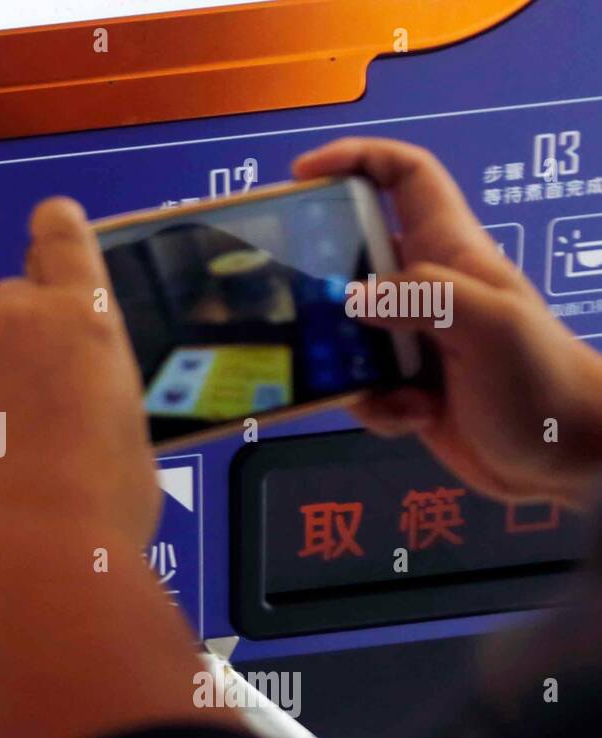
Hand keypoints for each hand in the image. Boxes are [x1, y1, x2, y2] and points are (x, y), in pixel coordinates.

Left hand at [0, 198, 161, 578]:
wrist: (30, 561)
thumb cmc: (100, 512)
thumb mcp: (126, 436)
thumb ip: (93, 391)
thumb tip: (71, 406)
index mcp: (85, 320)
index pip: (62, 241)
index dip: (54, 228)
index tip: (47, 216)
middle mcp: (13, 318)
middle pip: (6, 308)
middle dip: (13, 347)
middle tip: (23, 413)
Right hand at [295, 137, 601, 507]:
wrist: (570, 459)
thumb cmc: (543, 383)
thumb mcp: (492, 326)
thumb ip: (423, 298)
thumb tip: (350, 299)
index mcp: (449, 253)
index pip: (404, 177)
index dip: (355, 159)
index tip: (303, 172)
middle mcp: (424, 290)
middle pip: (352, 256)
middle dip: (318, 274)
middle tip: (287, 294)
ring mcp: (413, 341)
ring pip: (344, 331)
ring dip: (340, 359)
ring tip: (352, 378)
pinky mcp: (406, 388)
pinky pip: (360, 386)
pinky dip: (374, 405)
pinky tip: (409, 416)